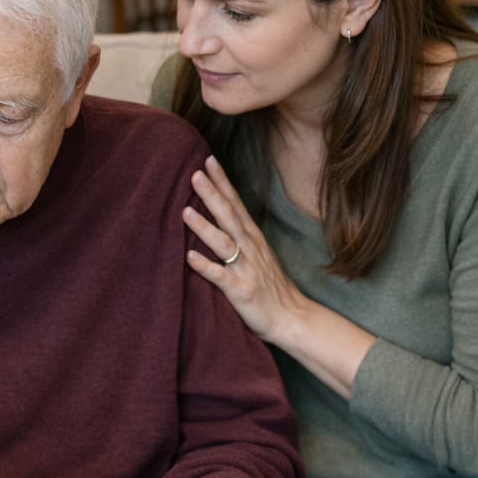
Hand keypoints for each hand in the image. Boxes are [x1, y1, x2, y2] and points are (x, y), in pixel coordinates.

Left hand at [182, 155, 307, 344]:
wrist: (291, 318)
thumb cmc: (268, 287)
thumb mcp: (255, 255)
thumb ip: (237, 236)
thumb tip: (217, 216)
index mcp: (251, 238)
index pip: (235, 203)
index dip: (223, 182)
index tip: (208, 160)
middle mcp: (250, 248)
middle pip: (229, 216)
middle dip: (212, 194)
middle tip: (195, 173)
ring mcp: (246, 268)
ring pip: (223, 243)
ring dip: (204, 227)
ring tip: (185, 211)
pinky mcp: (241, 290)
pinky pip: (220, 277)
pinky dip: (205, 266)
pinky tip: (188, 257)